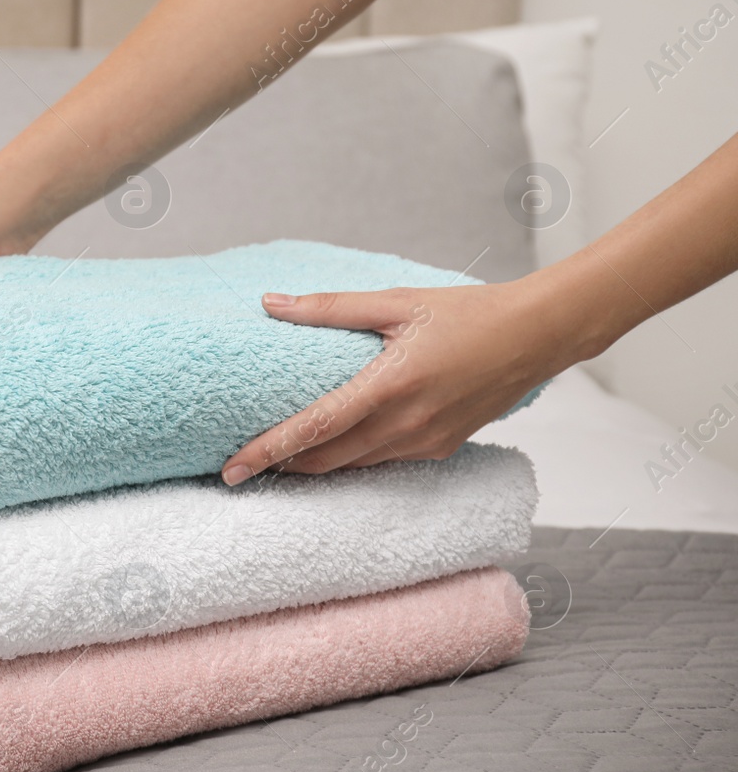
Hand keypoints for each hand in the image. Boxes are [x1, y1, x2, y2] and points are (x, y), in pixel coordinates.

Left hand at [220, 279, 575, 484]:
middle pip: (324, 459)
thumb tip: (271, 303)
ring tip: (271, 461)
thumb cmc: (468, 312)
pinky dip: (347, 459)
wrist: (539, 335)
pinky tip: (327, 449)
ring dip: (310, 466)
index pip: (313, 428)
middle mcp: (405, 425)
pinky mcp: (439, 449)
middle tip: (235, 469)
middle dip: (278, 467)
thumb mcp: (397, 301)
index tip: (231, 468)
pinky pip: (380, 462)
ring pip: (351, 466)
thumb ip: (329, 307)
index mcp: (389, 386)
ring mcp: (424, 443)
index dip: (267, 451)